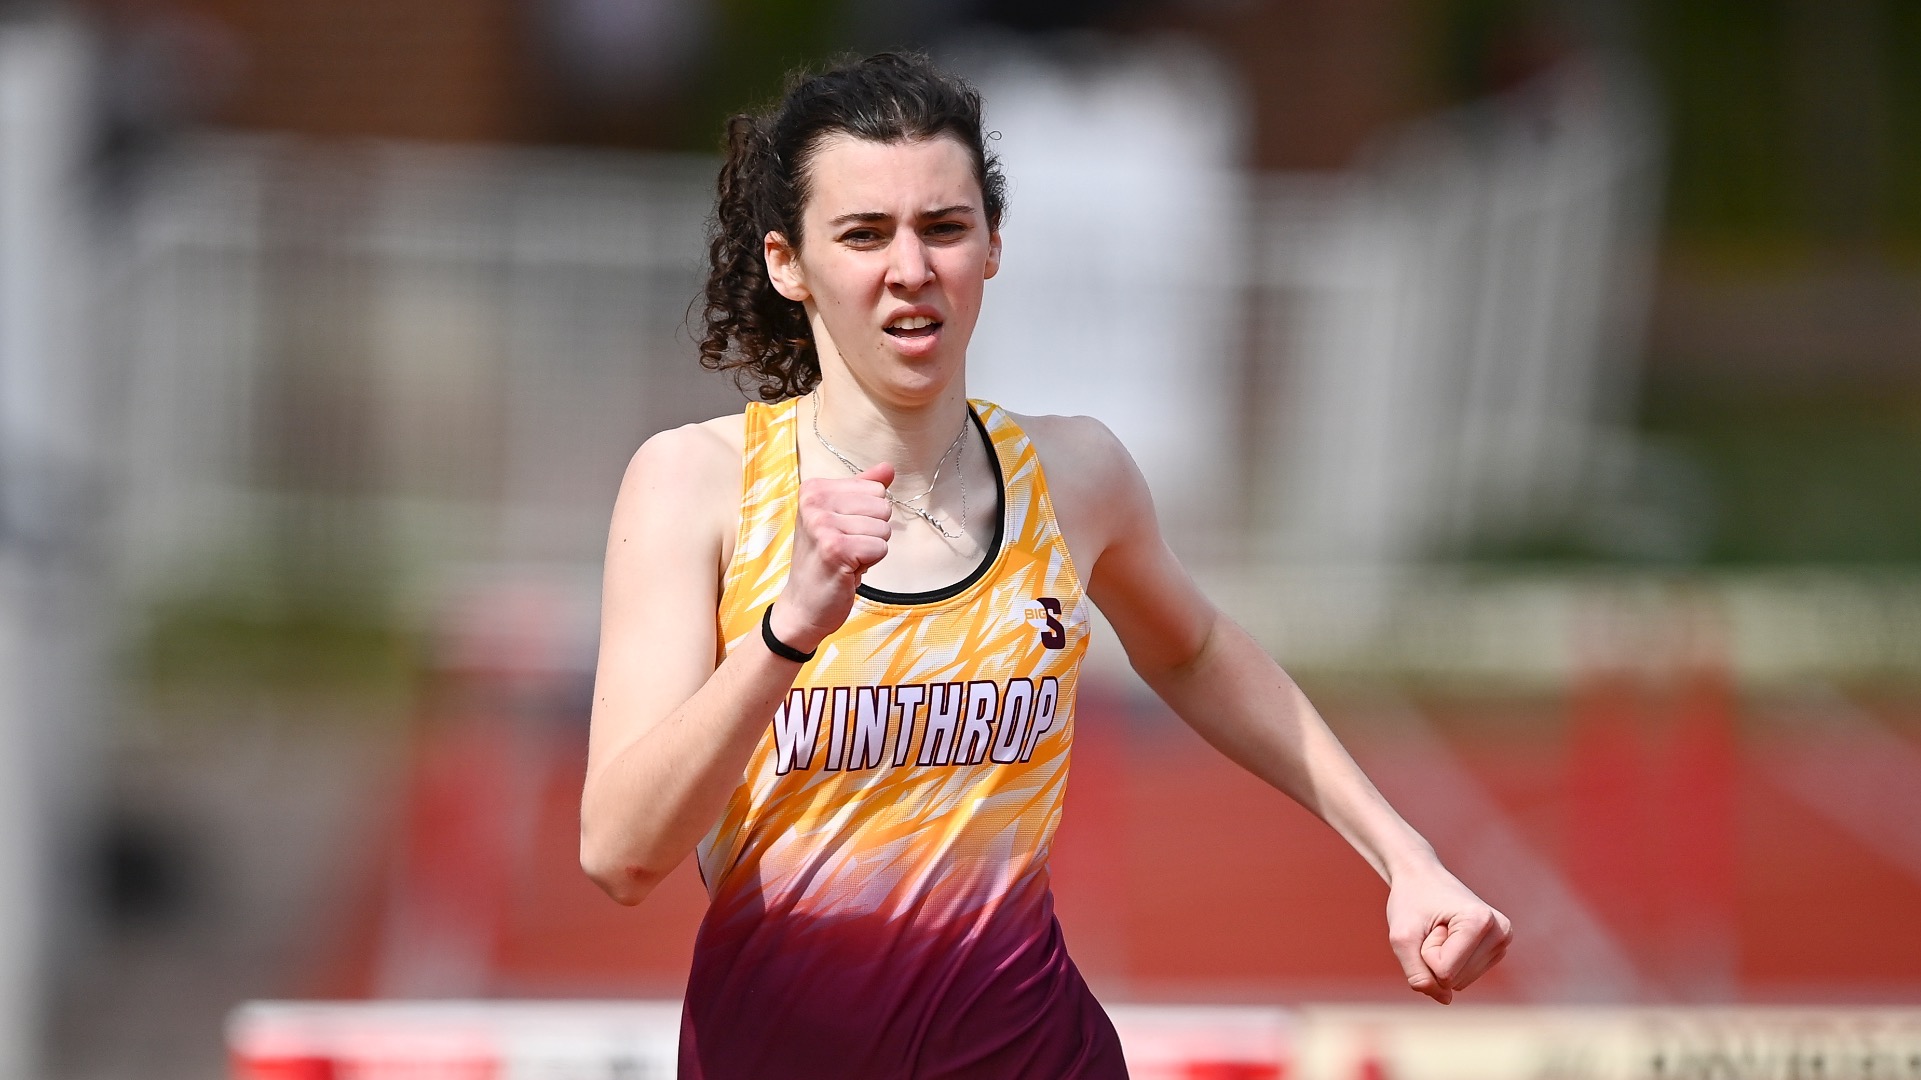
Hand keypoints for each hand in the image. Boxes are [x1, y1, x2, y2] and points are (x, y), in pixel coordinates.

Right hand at [768, 462, 893, 653]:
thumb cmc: (824, 560)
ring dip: (870, 549)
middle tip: (846, 548)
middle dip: (872, 532)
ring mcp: (822, 524)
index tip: (844, 531)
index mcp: (814, 488)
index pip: (876, 489)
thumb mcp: (840, 518)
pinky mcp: (834, 548)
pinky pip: (880, 548)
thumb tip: (888, 468)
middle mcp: (814, 501)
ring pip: (884, 528)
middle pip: (883, 506)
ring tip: (846, 559)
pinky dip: (870, 564)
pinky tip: (847, 570)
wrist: (803, 604)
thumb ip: (864, 490)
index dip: (869, 515)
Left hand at [1384, 861, 1510, 1003]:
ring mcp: (1502, 942)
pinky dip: (1448, 962)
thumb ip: (1417, 974)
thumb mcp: (1400, 938)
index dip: (1424, 951)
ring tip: (1441, 930)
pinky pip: (1462, 979)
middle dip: (1432, 957)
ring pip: (1458, 982)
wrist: (1421, 877)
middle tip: (1433, 927)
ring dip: (1439, 960)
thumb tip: (1446, 1000)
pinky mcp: (1497, 951)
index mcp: (1480, 921)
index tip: (1429, 924)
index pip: (1443, 971)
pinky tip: (1451, 937)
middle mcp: (1500, 932)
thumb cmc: (1410, 902)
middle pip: (1453, 979)